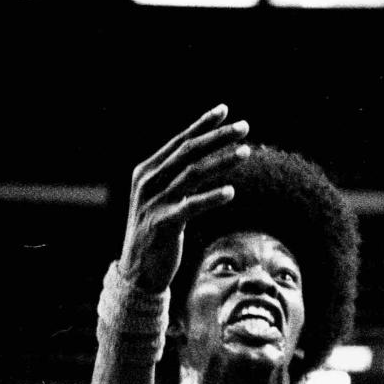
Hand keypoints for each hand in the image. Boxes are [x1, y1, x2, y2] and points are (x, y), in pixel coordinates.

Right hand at [118, 105, 250, 292]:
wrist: (138, 272)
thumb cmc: (156, 233)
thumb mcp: (163, 200)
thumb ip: (178, 178)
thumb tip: (206, 158)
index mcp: (147, 171)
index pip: (180, 141)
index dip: (203, 124)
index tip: (226, 111)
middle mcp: (148, 182)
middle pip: (188, 152)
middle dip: (218, 137)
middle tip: (244, 127)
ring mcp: (154, 202)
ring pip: (192, 174)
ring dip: (221, 161)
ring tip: (246, 153)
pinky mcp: (162, 224)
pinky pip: (191, 206)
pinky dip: (211, 198)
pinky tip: (231, 191)